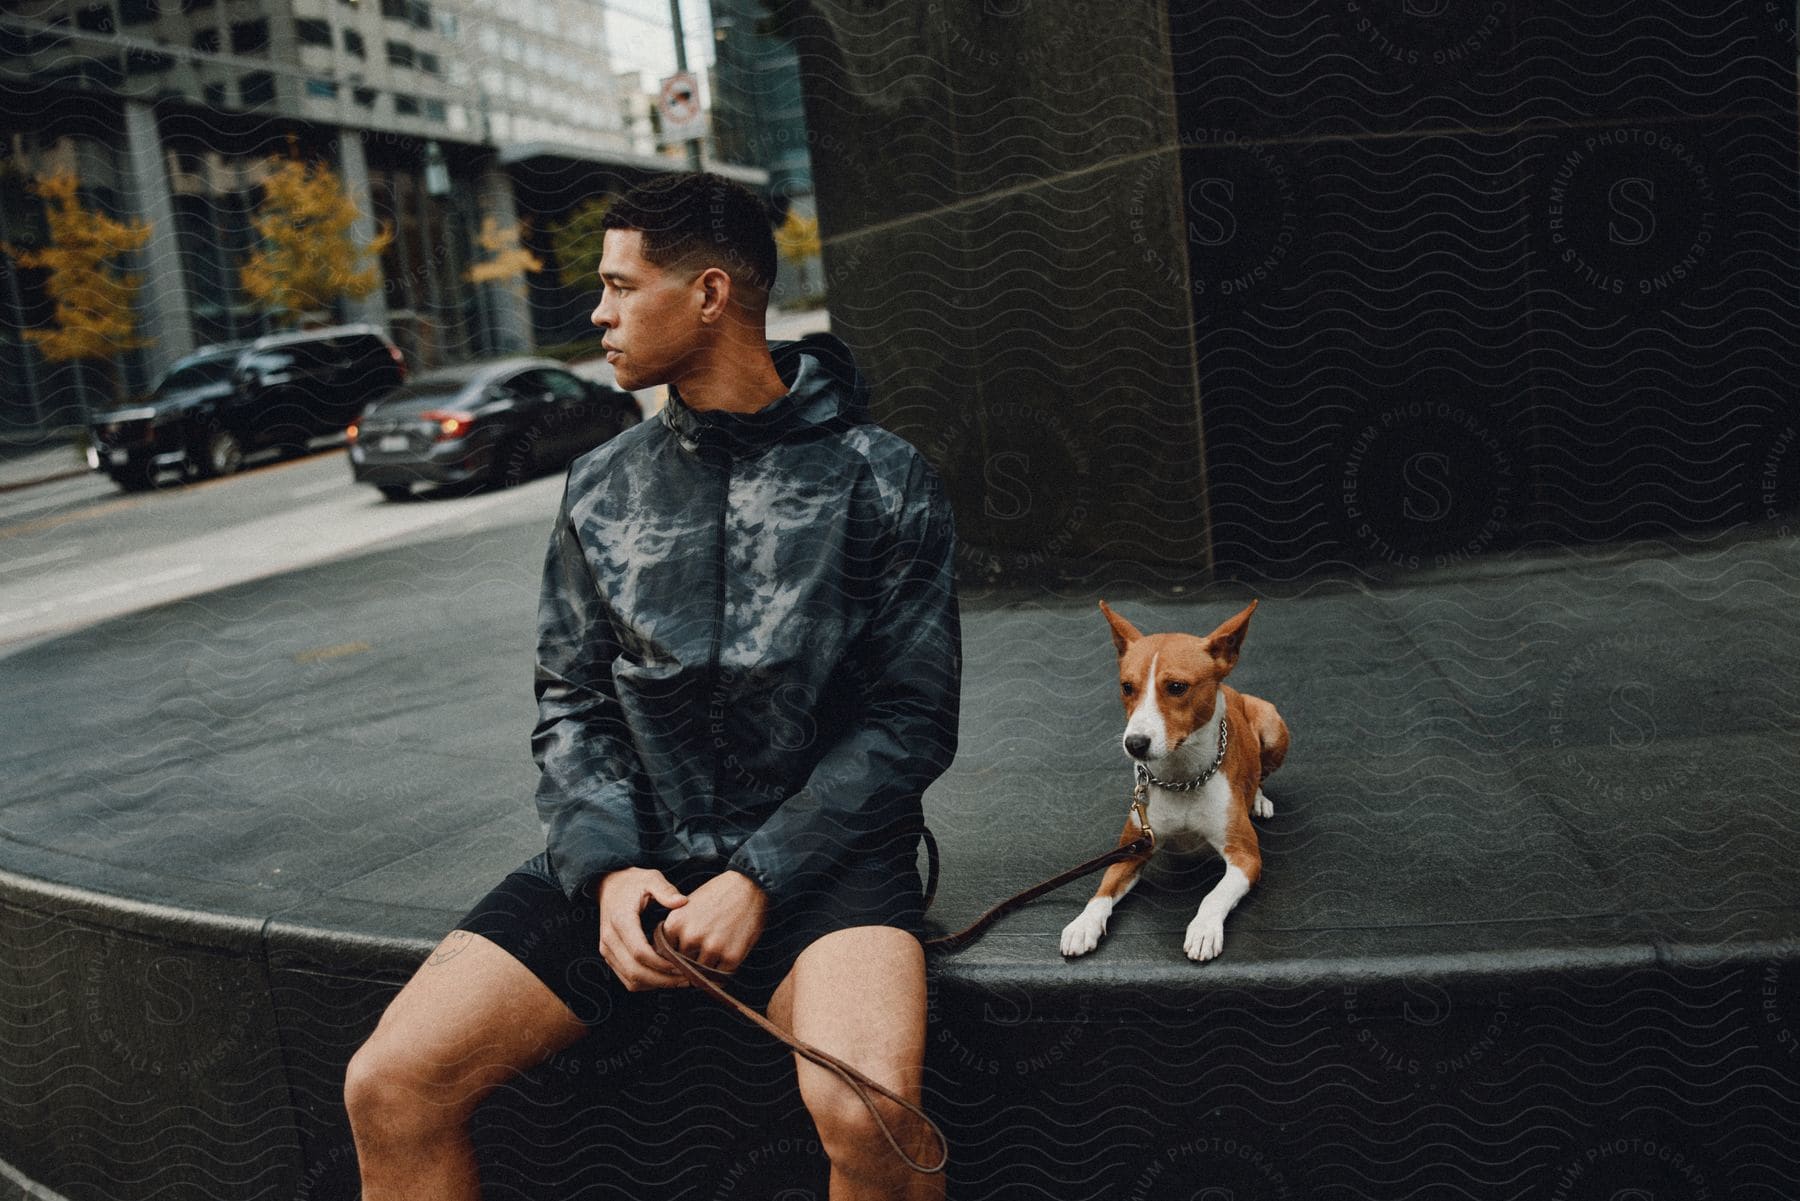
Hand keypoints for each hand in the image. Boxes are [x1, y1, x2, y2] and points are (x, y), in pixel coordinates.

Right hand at [596, 868, 689, 990]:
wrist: (610, 886)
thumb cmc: (633, 883)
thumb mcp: (650, 878)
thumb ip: (665, 890)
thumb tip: (682, 902)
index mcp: (620, 920)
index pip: (640, 952)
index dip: (662, 964)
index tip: (682, 965)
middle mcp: (609, 939)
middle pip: (635, 972)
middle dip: (662, 980)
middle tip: (686, 978)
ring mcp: (607, 950)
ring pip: (630, 980)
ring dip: (655, 985)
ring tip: (678, 980)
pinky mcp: (609, 956)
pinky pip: (626, 979)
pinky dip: (646, 983)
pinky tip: (664, 977)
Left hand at [660, 870, 767, 974]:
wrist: (749, 886)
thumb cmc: (718, 894)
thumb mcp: (687, 905)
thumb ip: (676, 929)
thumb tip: (666, 954)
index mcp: (676, 923)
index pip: (666, 953)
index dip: (675, 955)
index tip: (683, 954)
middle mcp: (690, 937)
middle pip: (683, 965)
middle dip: (691, 963)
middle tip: (701, 955)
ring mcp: (712, 948)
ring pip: (701, 972)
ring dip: (707, 968)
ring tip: (716, 954)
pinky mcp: (732, 956)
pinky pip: (720, 975)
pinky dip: (722, 971)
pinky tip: (726, 958)